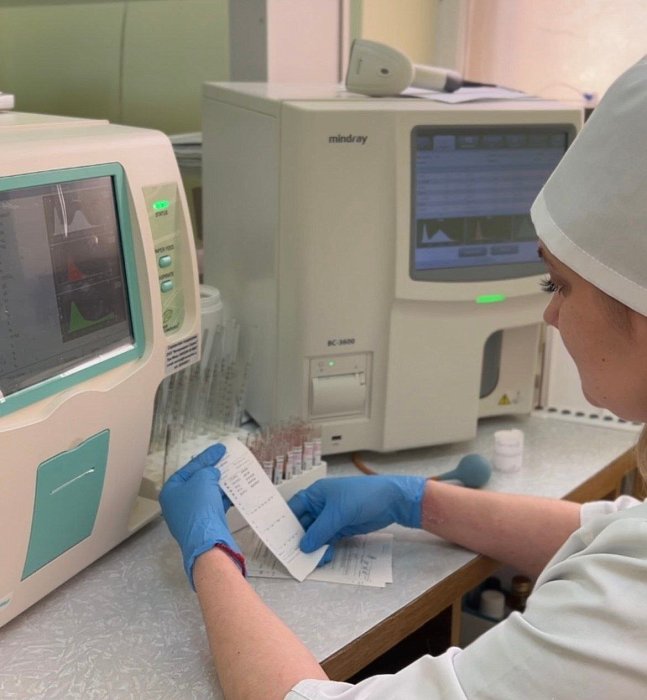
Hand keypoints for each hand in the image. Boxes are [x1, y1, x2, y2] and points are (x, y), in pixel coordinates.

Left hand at [159, 443, 243, 587]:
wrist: (208, 542)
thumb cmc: (199, 508)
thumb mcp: (203, 480)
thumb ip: (207, 471)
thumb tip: (212, 474)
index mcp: (171, 490)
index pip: (190, 467)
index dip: (206, 456)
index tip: (220, 448)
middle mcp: (177, 503)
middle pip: (197, 481)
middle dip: (213, 471)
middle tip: (226, 460)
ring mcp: (190, 515)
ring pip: (207, 494)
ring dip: (220, 484)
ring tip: (235, 473)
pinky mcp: (203, 524)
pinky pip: (214, 506)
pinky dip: (223, 498)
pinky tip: (236, 491)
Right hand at [288, 475, 426, 562]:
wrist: (392, 501)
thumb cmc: (362, 496)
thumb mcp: (338, 513)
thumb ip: (319, 531)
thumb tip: (303, 547)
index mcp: (316, 494)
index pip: (294, 508)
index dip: (284, 522)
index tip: (276, 539)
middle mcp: (320, 506)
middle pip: (303, 524)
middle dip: (298, 539)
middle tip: (291, 556)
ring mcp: (331, 518)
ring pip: (315, 535)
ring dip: (312, 547)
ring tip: (310, 561)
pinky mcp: (342, 528)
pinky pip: (327, 540)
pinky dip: (325, 549)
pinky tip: (324, 558)